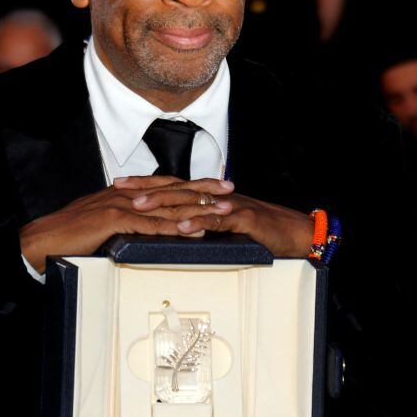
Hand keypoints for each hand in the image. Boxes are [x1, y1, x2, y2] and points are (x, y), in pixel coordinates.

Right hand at [20, 177, 234, 272]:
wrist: (43, 239)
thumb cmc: (72, 235)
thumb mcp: (105, 223)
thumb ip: (128, 221)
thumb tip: (150, 226)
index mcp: (127, 193)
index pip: (167, 184)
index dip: (193, 184)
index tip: (216, 184)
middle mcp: (127, 194)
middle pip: (173, 189)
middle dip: (204, 189)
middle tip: (230, 189)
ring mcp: (121, 205)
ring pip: (167, 205)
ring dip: (197, 207)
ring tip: (221, 209)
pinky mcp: (113, 221)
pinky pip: (149, 225)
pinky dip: (172, 227)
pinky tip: (190, 229)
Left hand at [118, 176, 313, 257]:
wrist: (297, 232)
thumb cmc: (265, 231)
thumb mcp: (230, 225)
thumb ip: (206, 223)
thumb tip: (179, 228)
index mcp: (213, 197)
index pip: (175, 185)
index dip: (148, 184)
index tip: (122, 184)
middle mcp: (219, 196)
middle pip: (177, 188)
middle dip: (146, 188)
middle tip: (120, 190)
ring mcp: (231, 206)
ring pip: (193, 201)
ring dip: (164, 204)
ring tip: (140, 207)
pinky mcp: (244, 220)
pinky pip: (217, 220)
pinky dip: (198, 222)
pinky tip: (180, 226)